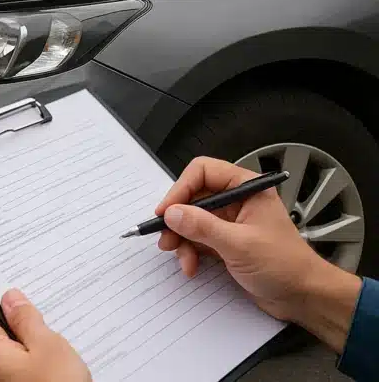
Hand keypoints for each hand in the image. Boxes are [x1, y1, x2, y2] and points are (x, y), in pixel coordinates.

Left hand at [0, 288, 90, 381]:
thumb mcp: (48, 346)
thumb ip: (26, 318)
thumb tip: (12, 299)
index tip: (7, 282)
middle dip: (10, 318)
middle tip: (37, 314)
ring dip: (19, 341)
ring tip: (47, 341)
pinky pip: (6, 368)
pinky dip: (22, 360)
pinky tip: (45, 363)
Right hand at [156, 156, 360, 351]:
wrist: (303, 297)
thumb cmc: (283, 265)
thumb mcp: (239, 244)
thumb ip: (202, 227)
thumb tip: (171, 213)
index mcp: (246, 187)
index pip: (203, 172)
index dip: (181, 188)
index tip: (166, 211)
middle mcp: (237, 200)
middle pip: (193, 197)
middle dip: (177, 218)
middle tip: (165, 237)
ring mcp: (230, 221)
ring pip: (191, 220)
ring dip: (181, 238)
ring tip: (180, 257)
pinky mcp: (225, 242)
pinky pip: (197, 239)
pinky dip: (190, 251)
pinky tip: (191, 266)